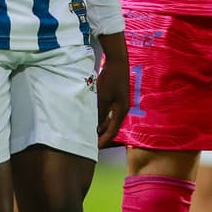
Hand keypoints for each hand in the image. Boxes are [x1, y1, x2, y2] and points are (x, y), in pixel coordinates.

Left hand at [95, 32, 128, 146]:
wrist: (117, 62)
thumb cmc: (110, 79)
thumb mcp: (102, 97)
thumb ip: (98, 113)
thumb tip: (94, 127)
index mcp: (121, 111)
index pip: (112, 131)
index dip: (103, 141)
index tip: (94, 149)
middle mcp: (122, 109)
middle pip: (112, 127)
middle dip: (101, 136)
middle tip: (90, 143)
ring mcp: (119, 103)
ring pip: (109, 120)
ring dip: (101, 127)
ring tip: (90, 133)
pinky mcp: (116, 97)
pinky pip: (108, 112)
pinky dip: (101, 118)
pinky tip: (93, 119)